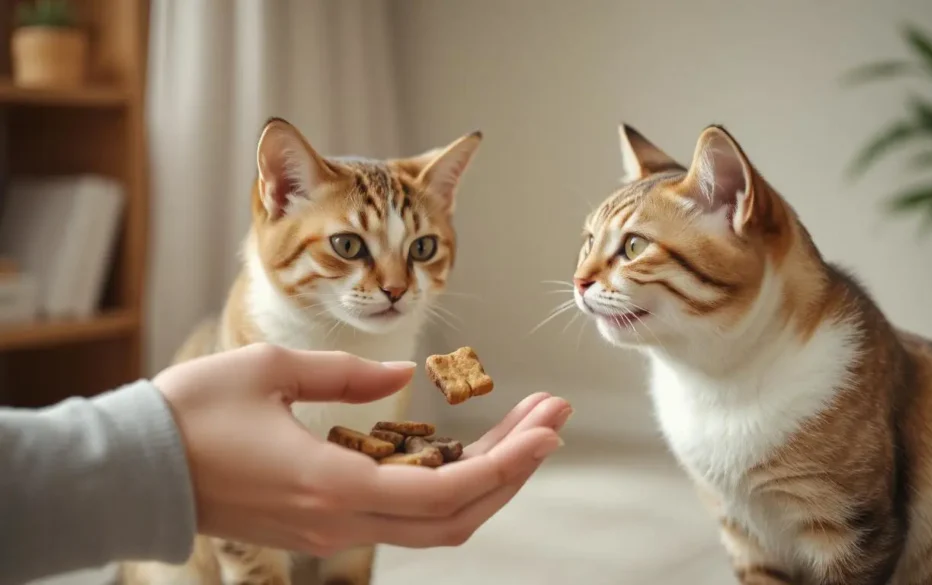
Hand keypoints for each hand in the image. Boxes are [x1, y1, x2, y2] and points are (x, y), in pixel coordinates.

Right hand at [154, 343, 569, 554]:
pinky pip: (402, 514)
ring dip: (485, 477)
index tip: (548, 426)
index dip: (508, 463)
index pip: (448, 492)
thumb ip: (346, 376)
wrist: (131, 470)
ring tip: (521, 427)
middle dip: (514, 468)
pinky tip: (462, 445)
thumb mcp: (271, 369)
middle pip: (456, 515)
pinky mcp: (320, 522)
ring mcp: (331, 528)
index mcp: (334, 484)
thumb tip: (403, 376)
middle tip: (552, 417)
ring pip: (434, 521)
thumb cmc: (190, 415)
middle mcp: (341, 519)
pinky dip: (446, 484)